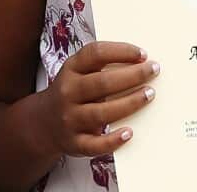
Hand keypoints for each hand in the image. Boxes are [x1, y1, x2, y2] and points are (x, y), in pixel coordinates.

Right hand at [38, 42, 159, 157]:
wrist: (43, 123)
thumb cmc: (72, 92)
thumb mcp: (78, 71)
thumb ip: (101, 65)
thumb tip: (141, 61)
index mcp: (71, 69)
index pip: (95, 54)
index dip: (121, 51)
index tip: (143, 54)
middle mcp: (68, 92)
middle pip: (102, 83)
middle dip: (132, 76)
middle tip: (153, 71)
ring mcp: (70, 119)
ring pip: (101, 113)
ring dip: (129, 103)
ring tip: (149, 94)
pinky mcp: (74, 142)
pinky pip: (95, 144)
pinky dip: (113, 140)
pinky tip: (129, 133)